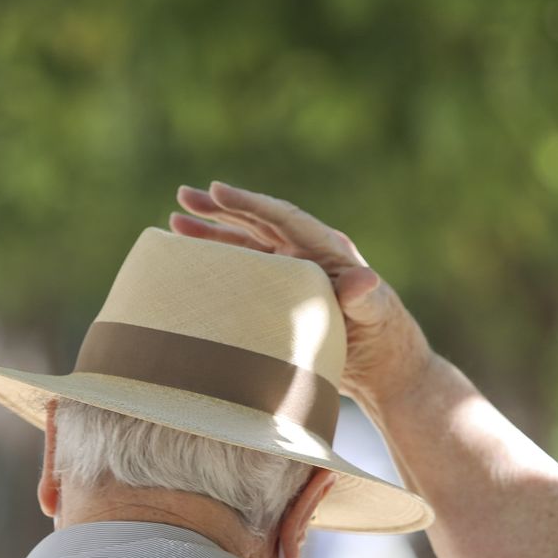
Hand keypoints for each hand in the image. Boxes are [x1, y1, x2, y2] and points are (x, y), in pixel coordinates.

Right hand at [171, 181, 431, 404]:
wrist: (381, 366)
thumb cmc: (382, 337)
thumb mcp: (377, 314)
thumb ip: (367, 297)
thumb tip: (364, 280)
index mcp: (325, 250)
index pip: (282, 217)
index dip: (248, 203)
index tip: (215, 191)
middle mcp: (304, 255)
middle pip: (256, 223)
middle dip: (219, 209)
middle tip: (183, 195)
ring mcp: (290, 274)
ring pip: (244, 246)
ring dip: (211, 234)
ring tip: (175, 222)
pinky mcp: (279, 296)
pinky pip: (243, 274)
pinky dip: (218, 265)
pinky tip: (191, 263)